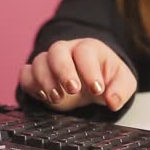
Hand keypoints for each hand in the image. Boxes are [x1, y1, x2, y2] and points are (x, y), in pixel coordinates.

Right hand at [19, 38, 136, 111]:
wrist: (93, 84)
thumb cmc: (108, 79)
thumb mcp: (123, 83)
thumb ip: (121, 90)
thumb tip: (113, 101)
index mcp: (90, 48)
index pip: (85, 52)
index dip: (89, 70)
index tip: (97, 90)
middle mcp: (67, 50)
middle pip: (57, 51)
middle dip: (64, 71)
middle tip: (73, 90)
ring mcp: (49, 61)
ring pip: (39, 62)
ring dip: (46, 81)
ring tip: (58, 98)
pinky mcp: (36, 75)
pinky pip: (25, 74)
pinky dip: (30, 85)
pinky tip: (43, 96)